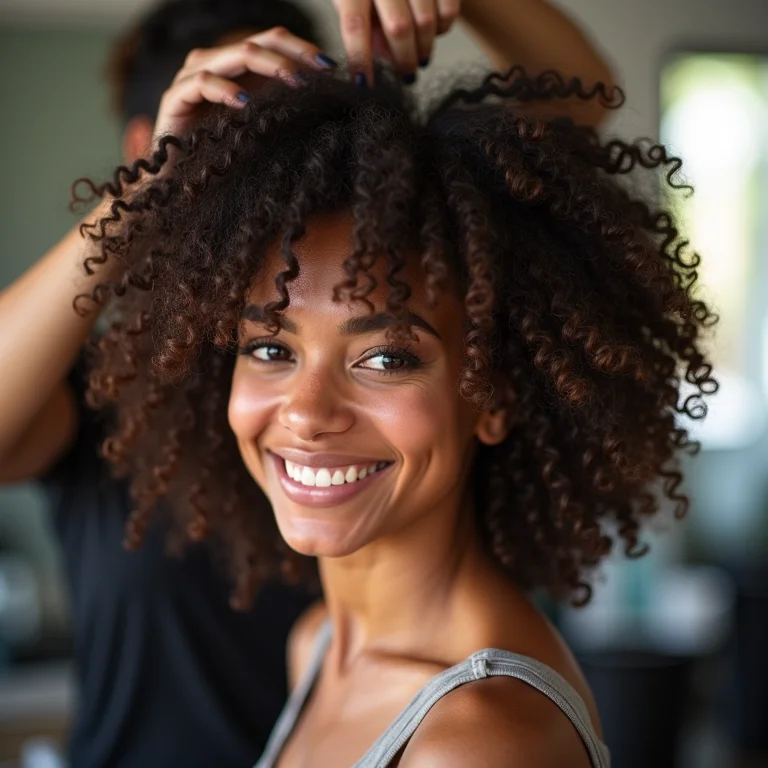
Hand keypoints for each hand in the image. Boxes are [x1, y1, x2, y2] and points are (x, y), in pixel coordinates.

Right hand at [152, 27, 337, 142]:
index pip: (271, 42)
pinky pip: (203, 84)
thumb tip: (327, 97)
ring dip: (270, 66)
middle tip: (321, 69)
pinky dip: (226, 90)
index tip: (332, 66)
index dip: (302, 49)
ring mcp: (192, 77)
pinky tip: (245, 102)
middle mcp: (214, 63)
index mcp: (236, 67)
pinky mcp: (176, 97)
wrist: (182, 183)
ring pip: (235, 57)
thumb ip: (285, 107)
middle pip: (257, 43)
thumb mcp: (263, 128)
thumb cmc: (225, 158)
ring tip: (295, 82)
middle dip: (293, 54)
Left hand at [332, 0, 460, 83]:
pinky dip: (443, 28)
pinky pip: (448, 13)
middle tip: (406, 74)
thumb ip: (363, 32)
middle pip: (398, 27)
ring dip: (424, 48)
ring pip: (426, 22)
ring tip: (421, 56)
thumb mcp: (356, 4)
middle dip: (404, 59)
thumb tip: (383, 61)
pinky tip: (435, 29)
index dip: (360, 57)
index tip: (364, 83)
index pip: (354, 24)